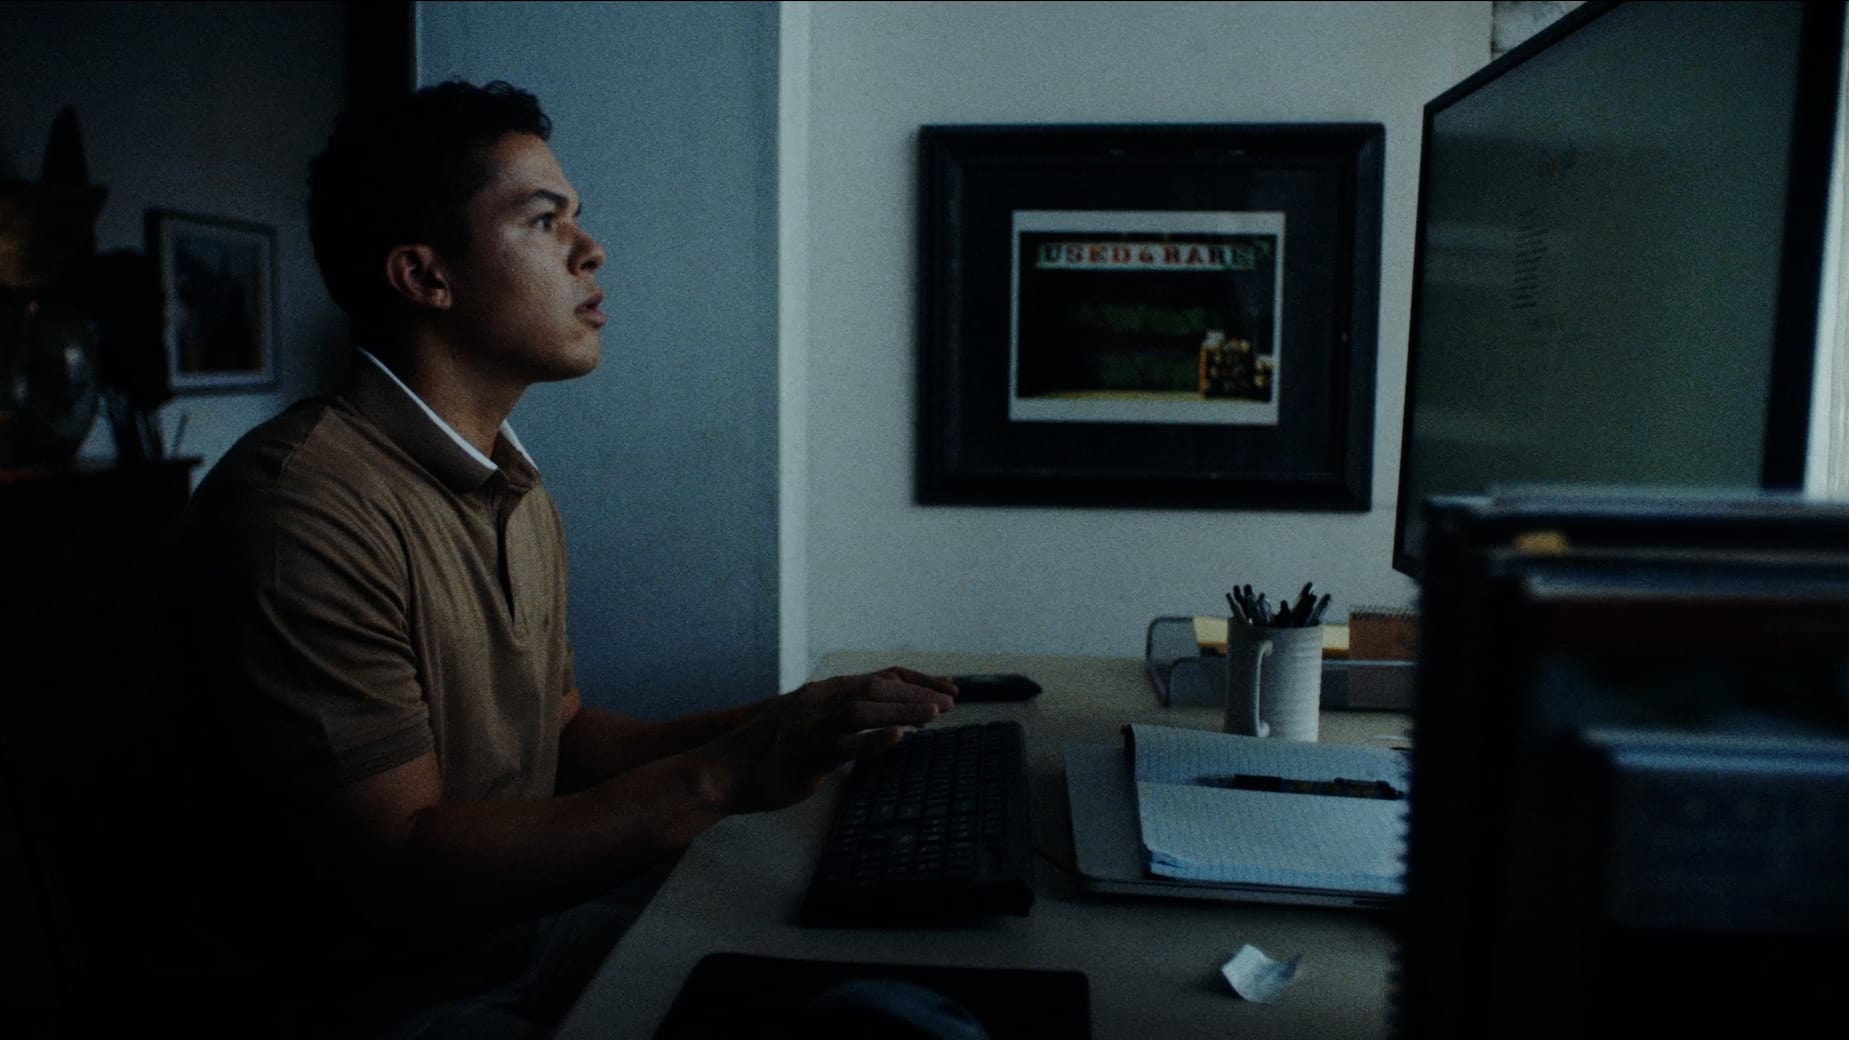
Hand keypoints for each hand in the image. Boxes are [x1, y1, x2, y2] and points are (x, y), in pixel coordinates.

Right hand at [709, 667, 955, 813]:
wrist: (723, 769)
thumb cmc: (769, 748)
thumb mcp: (809, 724)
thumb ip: (842, 718)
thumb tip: (883, 721)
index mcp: (825, 693)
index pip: (881, 677)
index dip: (917, 680)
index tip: (949, 687)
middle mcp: (821, 702)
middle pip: (878, 687)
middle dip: (917, 693)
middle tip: (952, 702)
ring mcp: (812, 727)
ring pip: (863, 710)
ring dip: (902, 710)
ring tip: (935, 714)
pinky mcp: (805, 756)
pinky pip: (842, 746)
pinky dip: (871, 740)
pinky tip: (897, 738)